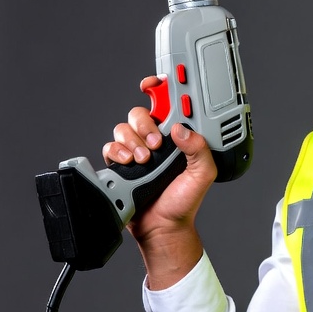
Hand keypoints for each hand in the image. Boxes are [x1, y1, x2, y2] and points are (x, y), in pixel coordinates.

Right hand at [102, 76, 216, 286]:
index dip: (160, 90)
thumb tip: (182, 129)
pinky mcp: (120, 164)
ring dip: (132, 141)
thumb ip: (199, 149)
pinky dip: (117, 152)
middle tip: (156, 144)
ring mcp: (137, 151)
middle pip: (140, 112)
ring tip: (144, 160)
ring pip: (123, 128)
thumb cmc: (183, 202)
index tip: (154, 84)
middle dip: (145, 124)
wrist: (162, 227)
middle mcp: (156, 141)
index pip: (167, 105)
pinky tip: (128, 163)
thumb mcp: (202, 174)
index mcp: (178, 138)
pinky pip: (110, 147)